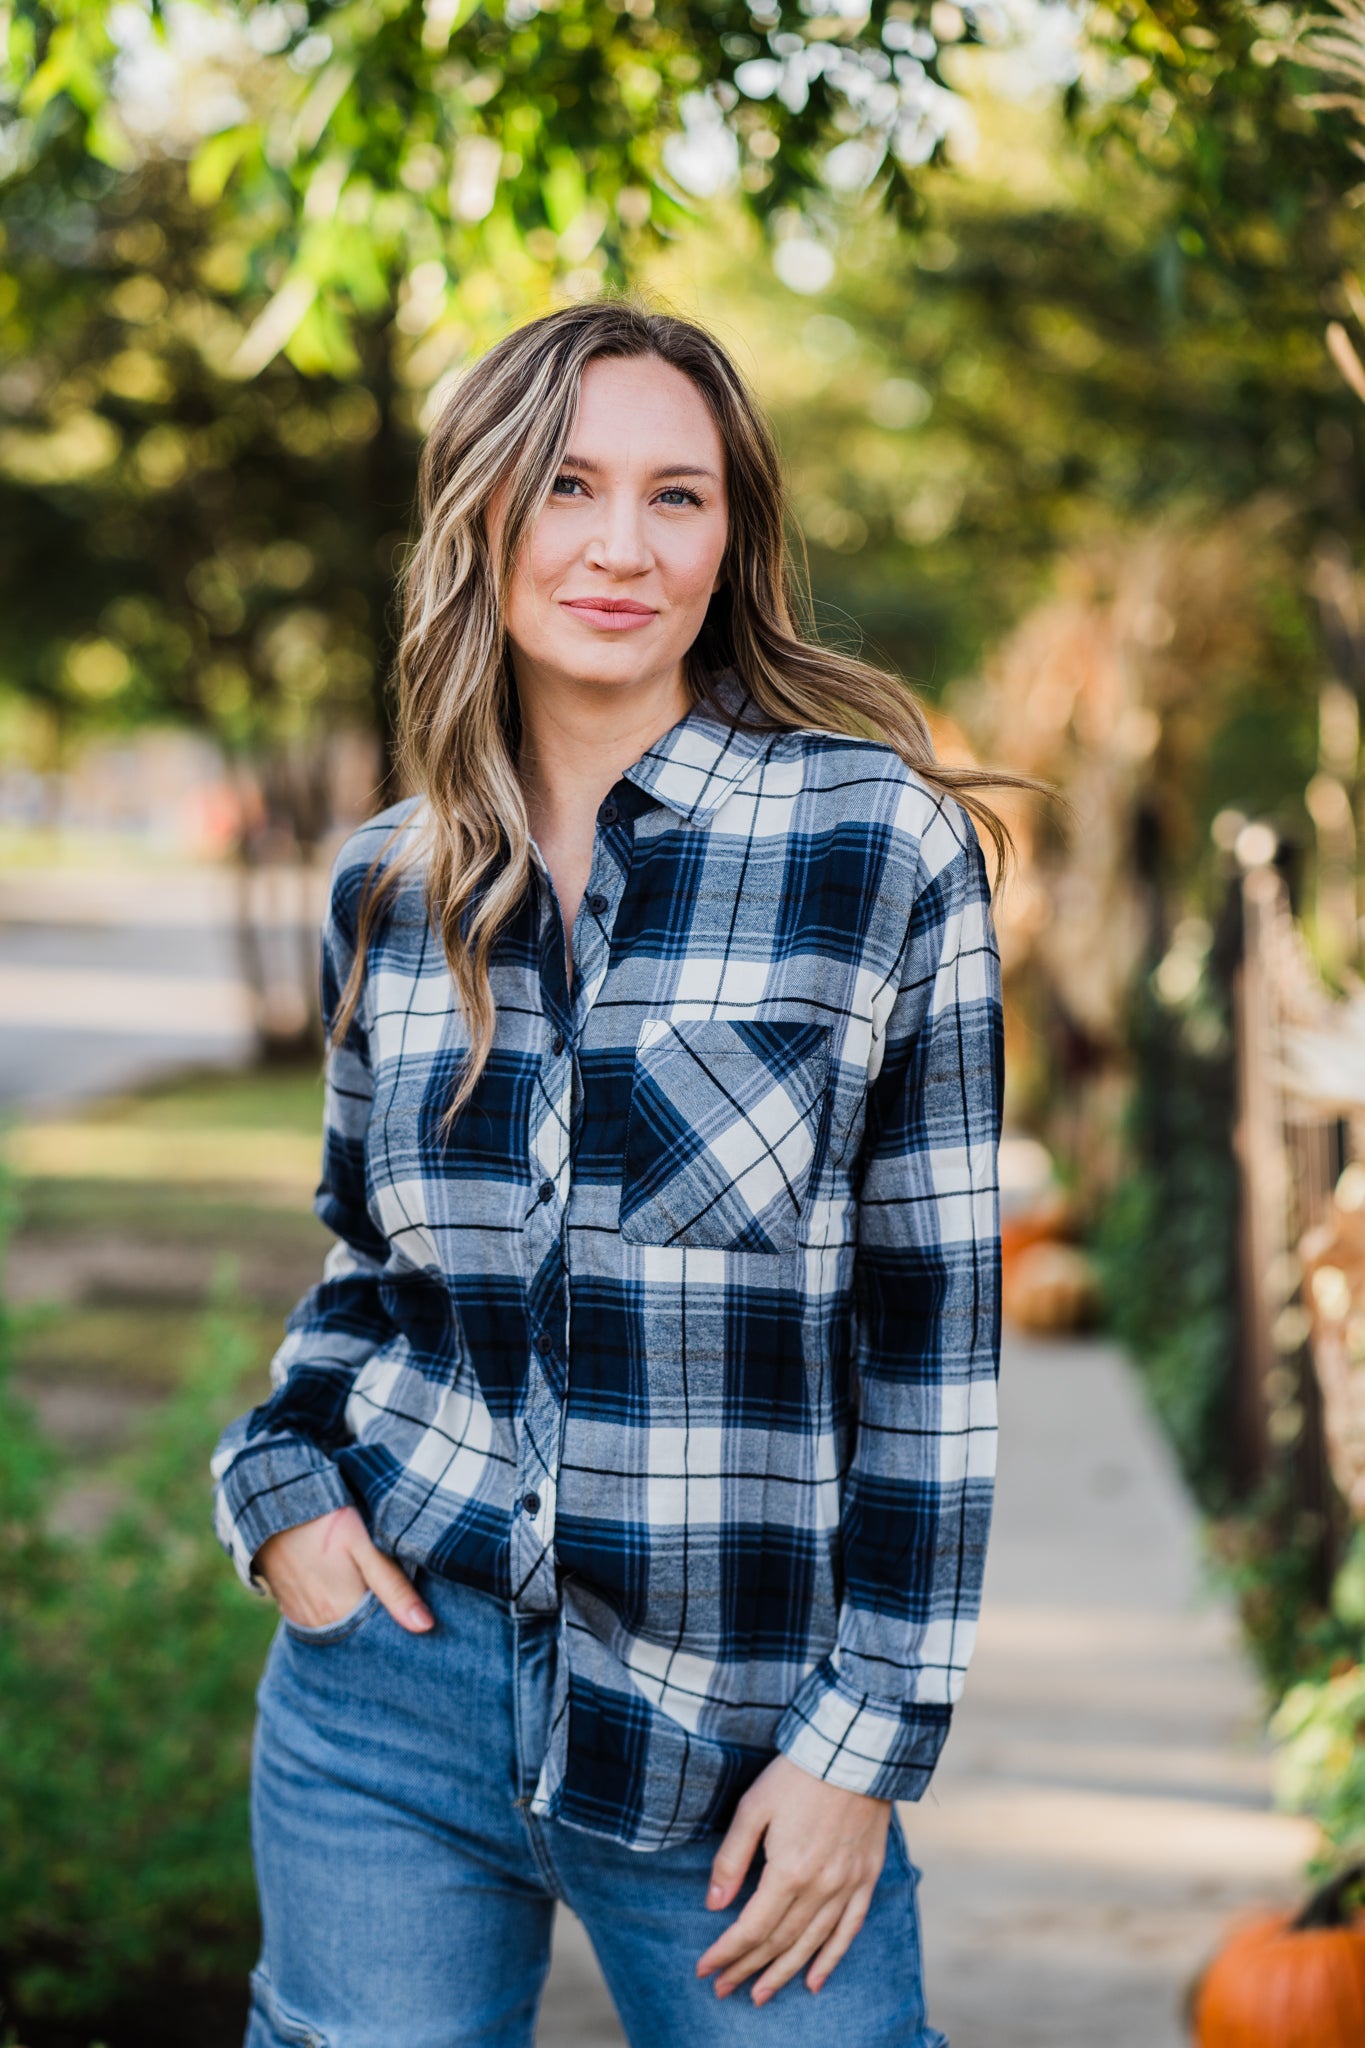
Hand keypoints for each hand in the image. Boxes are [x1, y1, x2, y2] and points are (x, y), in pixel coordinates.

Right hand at [255, 1505, 433, 1633]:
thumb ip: (394, 1586)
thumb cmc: (324, 1519)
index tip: (421, 1624)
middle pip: (358, 1636)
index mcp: (341, 1611)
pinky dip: (336, 1616)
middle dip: (380, 1628)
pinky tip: (348, 1599)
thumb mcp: (365, 1546)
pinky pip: (318, 1622)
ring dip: (357, 1622)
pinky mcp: (287, 1604)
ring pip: (338, 1630)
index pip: (379, 1638)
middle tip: (404, 1611)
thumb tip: (425, 1626)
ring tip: (377, 1603)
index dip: (400, 1630)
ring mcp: (299, 1615)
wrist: (271, 1500)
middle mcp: (318, 1622)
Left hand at [696, 1755, 890, 2006]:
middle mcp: (819, 1888)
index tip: (705, 1970)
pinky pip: (849, 1930)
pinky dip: (831, 1959)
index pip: (751, 1928)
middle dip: (747, 1969)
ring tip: (761, 1996)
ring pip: (811, 1945)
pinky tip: (814, 1981)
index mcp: (788, 1871)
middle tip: (724, 1990)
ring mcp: (846, 1886)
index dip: (726, 1953)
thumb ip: (732, 1858)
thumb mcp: (754, 1807)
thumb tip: (713, 1903)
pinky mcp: (866, 1878)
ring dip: (783, 1974)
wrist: (854, 1750)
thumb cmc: (797, 1774)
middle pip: (778, 1942)